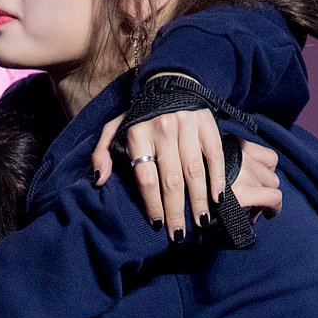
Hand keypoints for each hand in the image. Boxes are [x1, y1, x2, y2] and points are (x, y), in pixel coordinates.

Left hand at [90, 113, 280, 239]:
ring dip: (198, 201)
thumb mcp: (114, 127)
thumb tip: (99, 179)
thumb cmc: (141, 115)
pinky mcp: (207, 125)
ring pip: (194, 172)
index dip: (152, 205)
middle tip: (178, 235)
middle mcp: (163, 130)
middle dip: (176, 212)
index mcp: (138, 134)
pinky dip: (217, 179)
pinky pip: (214, 157)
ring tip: (200, 223)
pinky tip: (217, 198)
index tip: (157, 225)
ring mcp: (187, 127)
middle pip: (171, 181)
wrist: (170, 82)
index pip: (146, 179)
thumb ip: (102, 152)